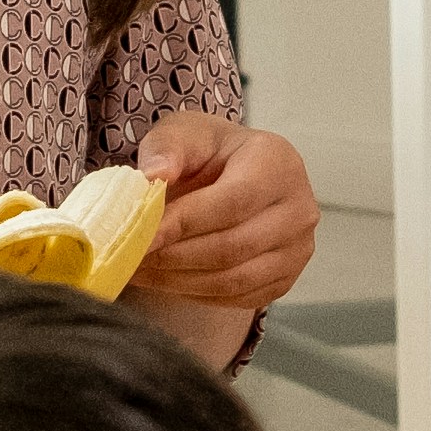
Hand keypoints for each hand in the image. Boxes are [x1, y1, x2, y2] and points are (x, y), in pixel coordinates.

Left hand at [128, 112, 318, 308]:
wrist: (236, 174)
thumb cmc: (208, 153)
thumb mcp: (184, 132)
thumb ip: (167, 148)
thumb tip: (153, 176)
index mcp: (278, 162)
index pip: (232, 202)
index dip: (183, 223)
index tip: (140, 236)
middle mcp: (299, 207)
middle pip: (233, 246)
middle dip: (175, 257)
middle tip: (131, 257)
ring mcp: (298, 248)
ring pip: (234, 279)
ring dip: (179, 281)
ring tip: (140, 270)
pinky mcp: (285, 278)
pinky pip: (238, 298)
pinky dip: (195, 294)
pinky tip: (165, 280)